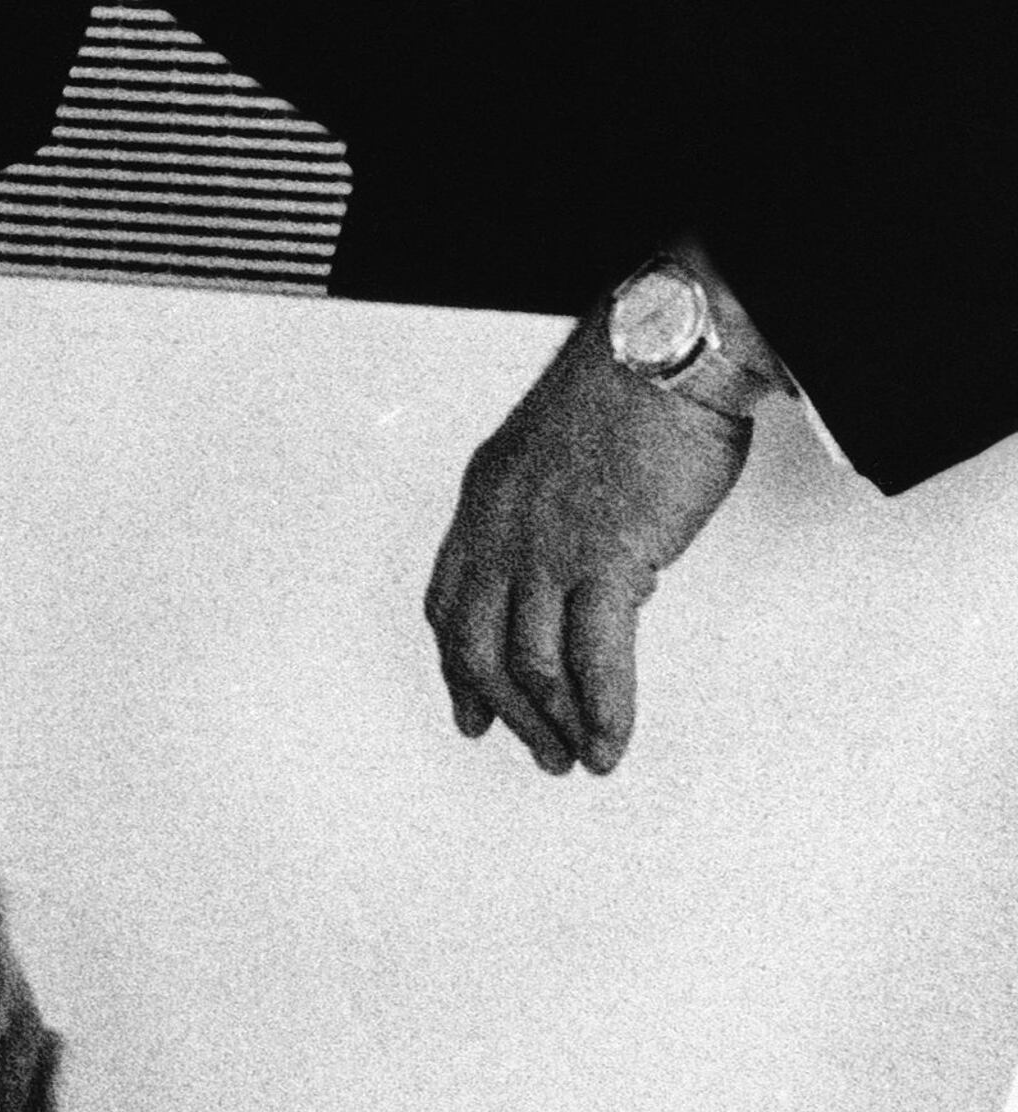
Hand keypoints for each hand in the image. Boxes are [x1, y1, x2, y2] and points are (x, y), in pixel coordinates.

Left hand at [424, 316, 756, 776]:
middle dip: (505, 709)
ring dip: (556, 723)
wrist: (660, 353)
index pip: (451, 602)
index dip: (456, 663)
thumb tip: (579, 567)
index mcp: (484, 502)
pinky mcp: (605, 559)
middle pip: (477, 645)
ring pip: (531, 663)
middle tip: (534, 749)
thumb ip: (549, 511)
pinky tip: (612, 740)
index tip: (470, 706)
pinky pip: (594, 657)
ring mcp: (547, 548)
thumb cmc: (625, 389)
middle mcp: (500, 531)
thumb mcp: (557, 452)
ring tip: (578, 758)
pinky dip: (604, 709)